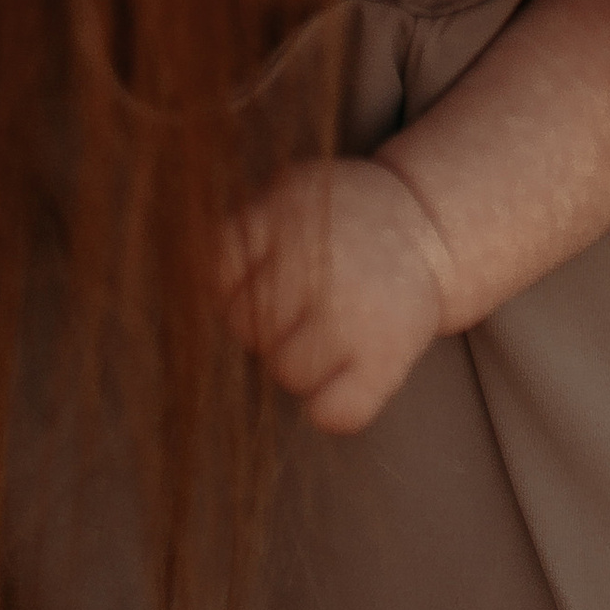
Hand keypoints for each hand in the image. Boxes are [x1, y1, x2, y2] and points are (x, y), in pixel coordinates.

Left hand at [218, 155, 457, 434]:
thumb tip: (181, 277)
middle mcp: (319, 263)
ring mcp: (355, 313)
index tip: (258, 276)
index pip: (219, 269)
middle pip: (246, 325)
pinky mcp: (388, 357)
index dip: (231, 283)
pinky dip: (331, 408)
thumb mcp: (289, 196)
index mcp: (288, 212)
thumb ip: (241, 231)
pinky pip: (334, 413)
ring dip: (295, 362)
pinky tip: (344, 376)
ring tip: (324, 333)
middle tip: (299, 304)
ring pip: (286, 371)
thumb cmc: (338, 225)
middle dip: (262, 322)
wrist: (427, 227)